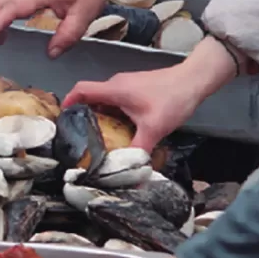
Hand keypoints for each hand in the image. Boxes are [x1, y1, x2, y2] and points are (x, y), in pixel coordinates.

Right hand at [63, 67, 204, 150]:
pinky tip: (122, 128)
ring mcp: (128, 84)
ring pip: (105, 99)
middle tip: (81, 137)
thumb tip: (135, 177)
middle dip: (84, 116)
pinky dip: (114, 113)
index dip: (68, 102)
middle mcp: (117, 84)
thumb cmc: (172, 99)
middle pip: (91, 97)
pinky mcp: (138, 87)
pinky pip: (117, 99)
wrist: (195, 80)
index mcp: (114, 90)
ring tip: (99, 137)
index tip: (62, 119)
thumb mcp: (154, 129)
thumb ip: (141, 151)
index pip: (81, 90)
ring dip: (100, 115)